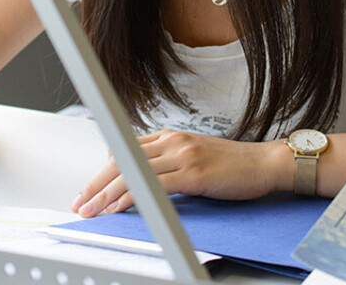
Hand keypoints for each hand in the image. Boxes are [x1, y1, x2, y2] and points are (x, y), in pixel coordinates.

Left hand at [71, 129, 283, 217]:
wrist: (265, 163)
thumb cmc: (233, 166)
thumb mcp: (193, 156)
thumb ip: (167, 162)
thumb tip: (140, 178)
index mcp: (170, 136)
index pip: (125, 151)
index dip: (101, 173)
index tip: (87, 190)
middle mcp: (172, 141)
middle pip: (123, 160)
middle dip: (96, 185)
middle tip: (80, 203)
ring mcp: (183, 156)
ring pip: (134, 172)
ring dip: (107, 194)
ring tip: (92, 210)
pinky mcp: (194, 173)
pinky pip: (155, 185)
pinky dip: (133, 197)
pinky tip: (120, 207)